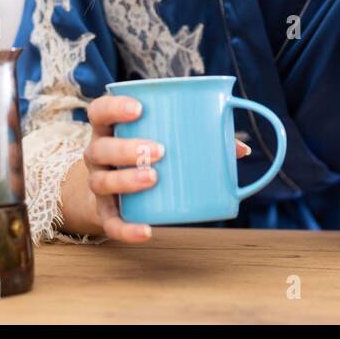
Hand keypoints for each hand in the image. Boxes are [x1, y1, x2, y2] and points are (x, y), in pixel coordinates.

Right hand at [73, 93, 251, 242]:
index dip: (114, 107)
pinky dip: (126, 229)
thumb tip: (241, 149)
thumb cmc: (145, 155)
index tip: (139, 109)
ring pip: (102, 182)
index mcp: (109, 129)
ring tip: (154, 178)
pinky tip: (147, 231)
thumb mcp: (161, 139)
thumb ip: (198, 138)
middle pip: (101, 148)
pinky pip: (110, 223)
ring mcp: (98, 183)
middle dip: (128, 149)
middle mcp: (97, 155)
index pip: (99, 111)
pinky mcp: (105, 212)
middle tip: (160, 150)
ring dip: (126, 180)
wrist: (114, 190)